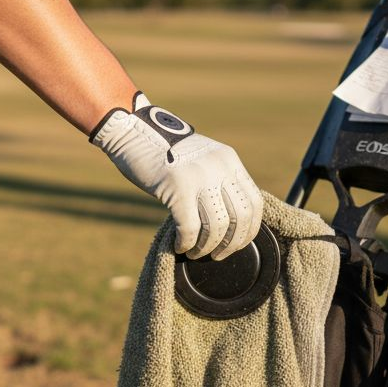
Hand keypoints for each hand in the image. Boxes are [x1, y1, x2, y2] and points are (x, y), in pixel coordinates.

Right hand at [91, 93, 263, 260]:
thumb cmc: (163, 152)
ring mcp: (199, 176)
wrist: (133, 131)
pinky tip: (179, 246)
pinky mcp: (177, 186)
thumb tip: (227, 221)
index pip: (254, 203)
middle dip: (231, 244)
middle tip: (218, 255)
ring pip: (216, 226)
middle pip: (240, 218)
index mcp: (229, 160)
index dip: (249, 231)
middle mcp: (219, 167)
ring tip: (196, 252)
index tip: (237, 244)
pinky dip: (186, 243)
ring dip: (207, 247)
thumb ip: (217, 181)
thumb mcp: (202, 160)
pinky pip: (189, 227)